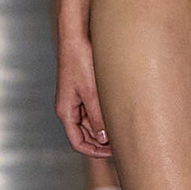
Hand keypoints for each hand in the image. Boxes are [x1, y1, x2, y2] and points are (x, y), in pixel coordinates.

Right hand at [55, 36, 112, 158]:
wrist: (77, 36)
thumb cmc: (80, 60)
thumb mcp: (91, 92)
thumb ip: (98, 117)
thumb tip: (104, 139)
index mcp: (66, 111)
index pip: (78, 142)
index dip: (94, 152)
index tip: (114, 153)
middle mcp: (69, 108)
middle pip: (85, 135)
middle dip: (101, 142)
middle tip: (123, 144)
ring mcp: (76, 99)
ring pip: (91, 123)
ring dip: (104, 129)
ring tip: (124, 130)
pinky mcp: (83, 90)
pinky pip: (94, 110)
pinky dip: (105, 116)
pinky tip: (120, 115)